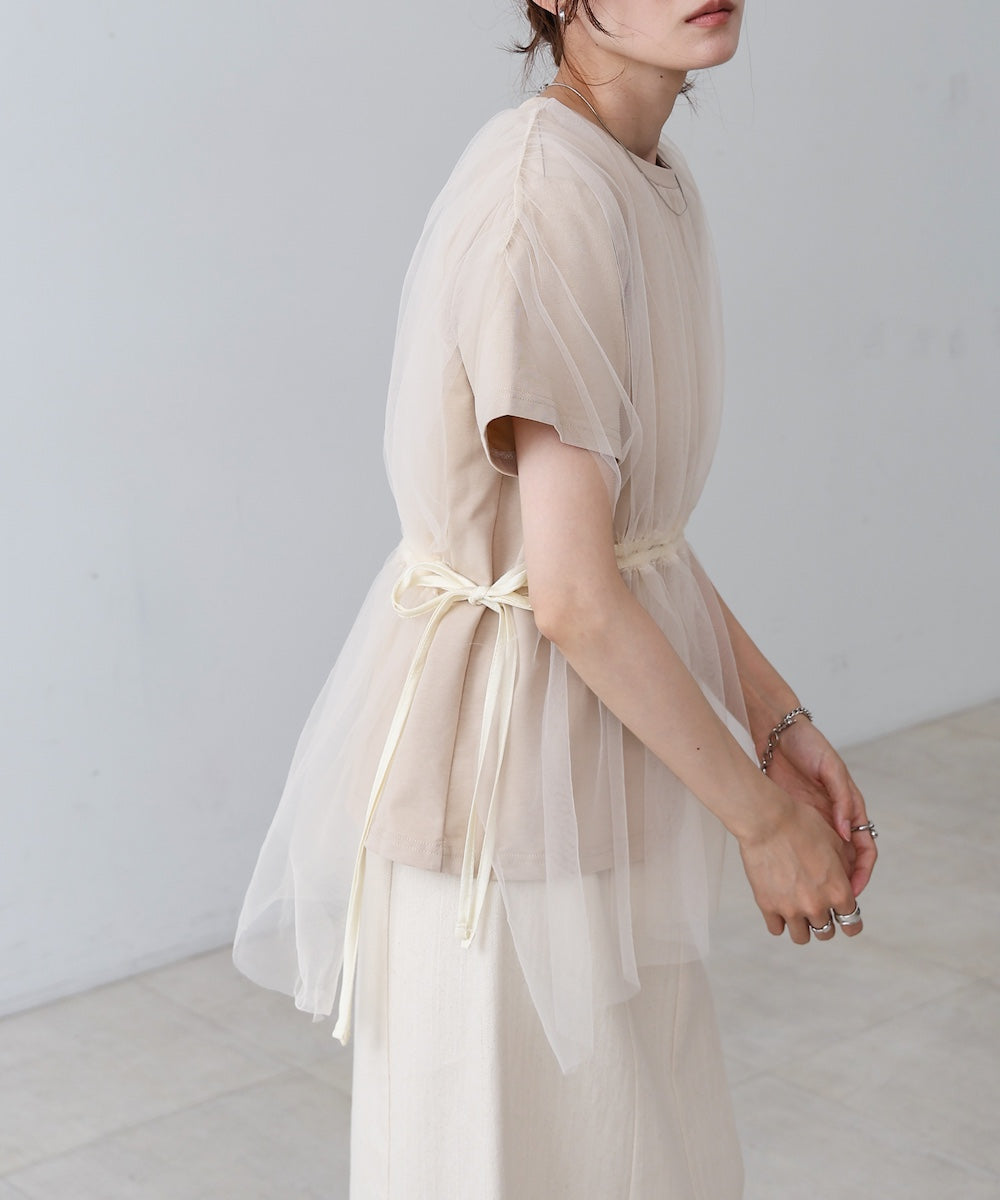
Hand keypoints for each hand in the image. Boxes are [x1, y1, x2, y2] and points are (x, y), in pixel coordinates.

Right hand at [738, 784, 862, 944]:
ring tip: (796, 911)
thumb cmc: (802, 824)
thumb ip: (844, 870)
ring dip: (802, 926)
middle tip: (816, 908)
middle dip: (825, 922)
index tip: (844, 920)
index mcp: (838, 891)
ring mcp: (791, 908)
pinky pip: (776, 929)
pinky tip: (779, 908)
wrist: (768, 820)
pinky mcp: (767, 906)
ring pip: (802, 937)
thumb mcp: (834, 843)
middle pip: (826, 933)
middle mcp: (817, 905)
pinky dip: (780, 922)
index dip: (850, 923)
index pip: (852, 924)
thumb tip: (846, 882)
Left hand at [763, 719, 876, 897]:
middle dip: (844, 884)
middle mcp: (835, 818)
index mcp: (850, 808)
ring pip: (824, 859)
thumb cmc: (808, 746)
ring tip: (813, 897)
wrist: (777, 733)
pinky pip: (803, 848)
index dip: (863, 872)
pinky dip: (801, 864)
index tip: (854, 891)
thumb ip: (842, 798)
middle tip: (835, 905)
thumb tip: (848, 832)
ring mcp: (815, 820)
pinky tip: (791, 877)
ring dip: (823, 879)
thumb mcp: (831, 768)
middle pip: (845, 861)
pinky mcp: (795, 817)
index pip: (865, 849)